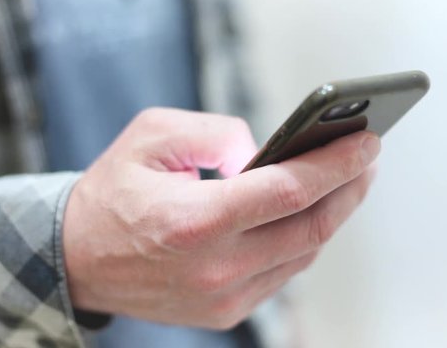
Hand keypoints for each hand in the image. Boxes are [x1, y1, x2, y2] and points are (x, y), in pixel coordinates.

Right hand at [63, 108, 378, 328]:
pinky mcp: (227, 312)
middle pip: (311, 227)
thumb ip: (218, 134)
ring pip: (304, 252)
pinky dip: (305, 238)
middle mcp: (216, 269)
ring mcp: (224, 298)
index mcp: (194, 223)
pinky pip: (284, 272)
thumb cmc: (113, 194)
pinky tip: (313, 212)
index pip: (289, 191)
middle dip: (350, 188)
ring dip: (333, 214)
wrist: (78, 260)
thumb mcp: (153, 136)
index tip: (368, 142)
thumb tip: (267, 154)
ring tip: (348, 180)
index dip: (336, 164)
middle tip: (368, 158)